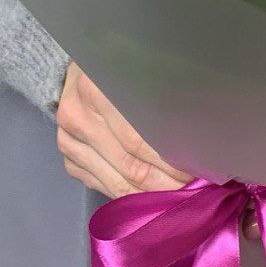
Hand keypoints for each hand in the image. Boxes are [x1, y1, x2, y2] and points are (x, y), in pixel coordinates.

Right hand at [56, 62, 191, 197]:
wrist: (77, 73)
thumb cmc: (118, 70)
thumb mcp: (138, 70)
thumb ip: (162, 97)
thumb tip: (196, 134)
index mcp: (95, 89)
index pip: (138, 139)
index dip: (170, 159)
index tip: (197, 169)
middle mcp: (77, 117)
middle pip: (130, 165)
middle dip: (166, 182)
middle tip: (194, 189)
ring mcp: (68, 142)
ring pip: (117, 182)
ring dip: (151, 194)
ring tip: (178, 196)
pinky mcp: (69, 159)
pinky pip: (104, 186)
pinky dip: (131, 194)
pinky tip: (151, 195)